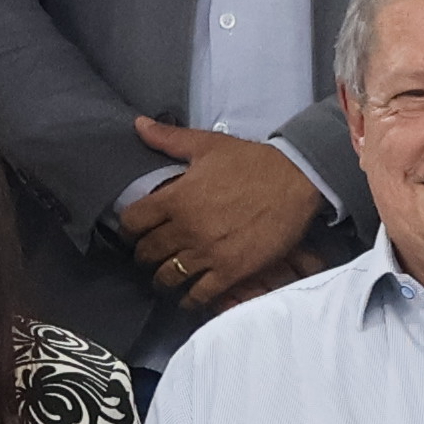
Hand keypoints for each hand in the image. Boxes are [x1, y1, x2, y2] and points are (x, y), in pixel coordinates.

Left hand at [118, 120, 328, 308]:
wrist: (295, 180)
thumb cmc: (251, 161)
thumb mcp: (207, 145)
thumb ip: (168, 139)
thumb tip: (138, 124)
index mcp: (175, 198)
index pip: (132, 223)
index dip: (128, 229)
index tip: (134, 232)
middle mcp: (186, 229)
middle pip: (147, 254)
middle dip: (144, 256)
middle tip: (150, 256)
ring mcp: (207, 253)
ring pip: (168, 277)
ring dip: (163, 279)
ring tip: (167, 278)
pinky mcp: (230, 271)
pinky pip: (198, 295)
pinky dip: (190, 299)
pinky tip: (190, 295)